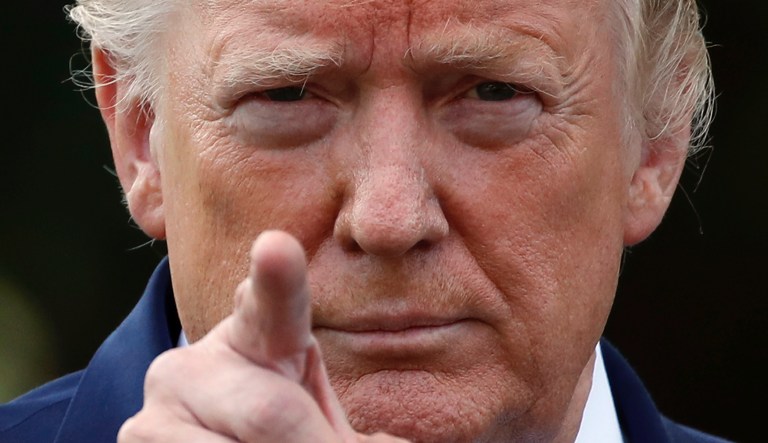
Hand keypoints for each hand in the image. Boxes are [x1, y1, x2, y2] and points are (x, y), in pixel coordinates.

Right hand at [118, 230, 408, 442]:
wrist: (198, 434)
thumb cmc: (280, 422)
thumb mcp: (311, 410)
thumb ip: (332, 420)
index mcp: (257, 336)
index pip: (272, 303)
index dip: (277, 277)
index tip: (277, 245)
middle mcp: (198, 361)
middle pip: (270, 413)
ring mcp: (159, 403)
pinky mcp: (132, 441)